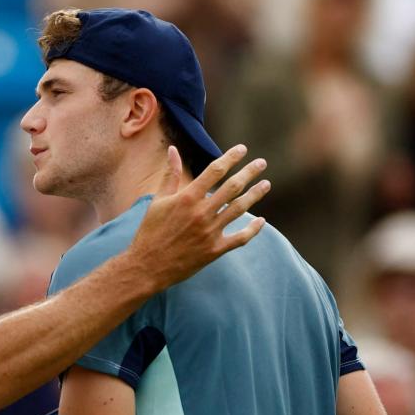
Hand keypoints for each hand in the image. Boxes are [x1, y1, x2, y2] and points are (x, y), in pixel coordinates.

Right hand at [128, 145, 269, 290]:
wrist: (147, 265)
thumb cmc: (150, 231)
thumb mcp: (157, 201)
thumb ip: (170, 175)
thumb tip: (173, 150)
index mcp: (187, 198)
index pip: (214, 171)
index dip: (230, 158)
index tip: (242, 149)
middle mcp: (201, 213)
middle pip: (232, 187)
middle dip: (249, 173)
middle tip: (262, 163)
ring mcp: (210, 232)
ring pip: (239, 209)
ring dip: (255, 195)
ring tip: (266, 184)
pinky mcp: (214, 250)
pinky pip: (240, 238)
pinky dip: (253, 229)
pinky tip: (261, 221)